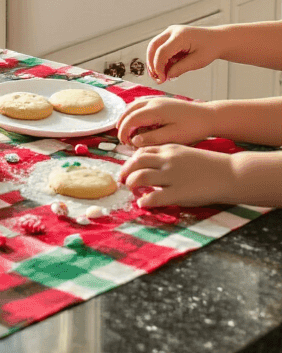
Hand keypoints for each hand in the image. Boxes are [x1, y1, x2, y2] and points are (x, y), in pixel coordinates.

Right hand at [116, 95, 214, 146]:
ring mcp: (157, 99)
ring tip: (128, 132)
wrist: (208, 116)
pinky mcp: (161, 101)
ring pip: (134, 105)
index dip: (123, 131)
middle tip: (123, 139)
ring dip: (127, 117)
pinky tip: (138, 123)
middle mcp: (153, 101)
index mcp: (155, 110)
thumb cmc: (192, 128)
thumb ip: (152, 138)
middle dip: (122, 124)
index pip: (131, 119)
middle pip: (129, 110)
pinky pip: (141, 104)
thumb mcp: (173, 137)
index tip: (124, 143)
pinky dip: (134, 112)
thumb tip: (134, 140)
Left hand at [119, 143, 233, 207]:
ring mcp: (172, 176)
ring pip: (139, 177)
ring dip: (132, 184)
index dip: (132, 160)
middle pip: (136, 162)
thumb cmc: (211, 165)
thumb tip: (153, 166)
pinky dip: (144, 201)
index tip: (129, 168)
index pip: (142, 151)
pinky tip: (143, 204)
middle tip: (123, 180)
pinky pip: (154, 198)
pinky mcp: (178, 193)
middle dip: (125, 171)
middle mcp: (168, 160)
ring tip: (132, 191)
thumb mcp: (187, 153)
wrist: (231, 173)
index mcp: (170, 149)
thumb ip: (169, 157)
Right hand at [146, 24, 221, 82]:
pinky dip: (160, 60)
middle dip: (151, 64)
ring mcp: (170, 33)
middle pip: (153, 47)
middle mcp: (172, 31)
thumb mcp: (197, 62)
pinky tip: (166, 70)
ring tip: (160, 77)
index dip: (158, 67)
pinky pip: (160, 48)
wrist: (217, 39)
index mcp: (180, 36)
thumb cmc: (210, 48)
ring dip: (154, 62)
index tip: (162, 80)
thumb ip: (180, 68)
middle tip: (156, 78)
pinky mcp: (170, 37)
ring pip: (154, 47)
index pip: (161, 51)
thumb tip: (165, 76)